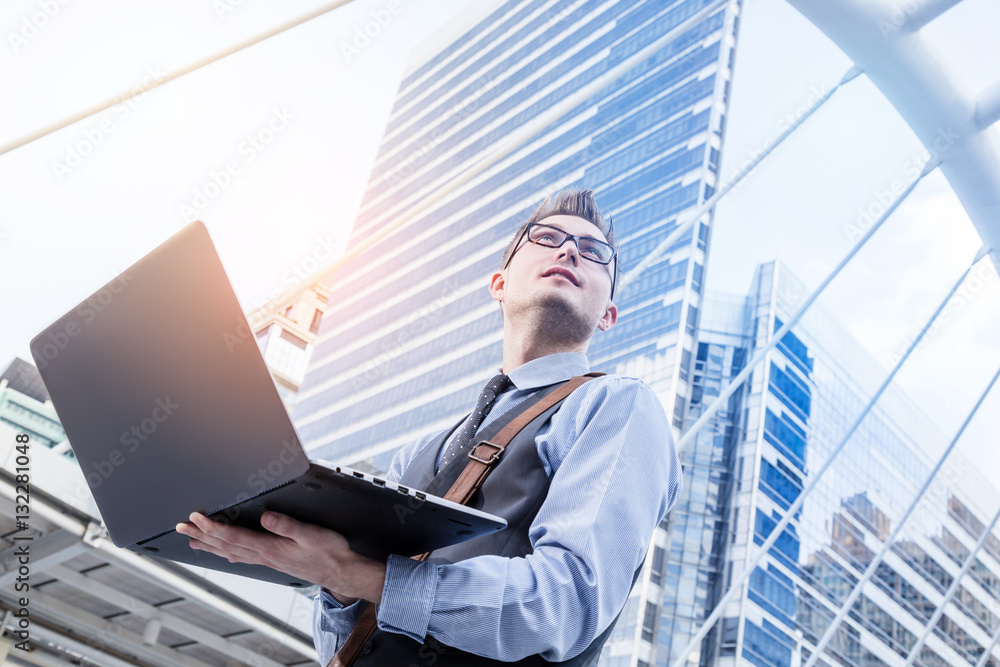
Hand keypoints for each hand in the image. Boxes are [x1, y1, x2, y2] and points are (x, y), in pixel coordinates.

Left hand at [175, 511, 385, 603]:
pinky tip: (222, 553)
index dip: (211, 526)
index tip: (195, 517)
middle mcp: (264, 555)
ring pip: (230, 551)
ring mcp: (267, 560)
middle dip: (201, 534)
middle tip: (181, 527)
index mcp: (270, 547)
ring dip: (209, 544)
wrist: (340, 571)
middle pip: (225, 544)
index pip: (233, 535)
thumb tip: (265, 517)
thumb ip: (287, 524)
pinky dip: (226, 553)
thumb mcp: (312, 534)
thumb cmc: (329, 552)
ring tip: (192, 540)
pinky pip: (241, 556)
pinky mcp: (273, 560)